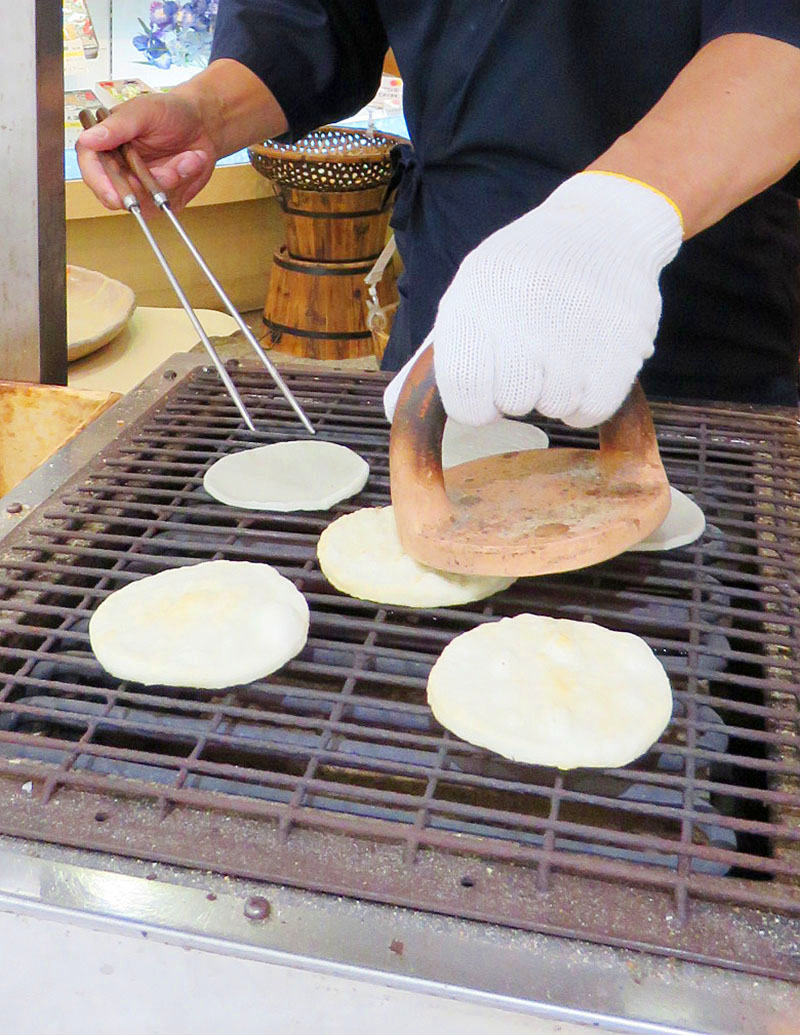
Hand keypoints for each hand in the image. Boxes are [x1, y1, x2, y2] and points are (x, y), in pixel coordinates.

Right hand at [76, 90, 217, 212]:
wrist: (202, 122)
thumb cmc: (169, 111)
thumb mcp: (142, 111)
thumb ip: (117, 127)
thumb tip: (88, 139)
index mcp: (105, 145)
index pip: (91, 168)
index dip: (100, 184)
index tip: (114, 195)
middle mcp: (119, 169)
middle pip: (117, 195)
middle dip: (146, 187)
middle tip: (171, 173)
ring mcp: (140, 187)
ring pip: (146, 203)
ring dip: (171, 181)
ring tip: (187, 158)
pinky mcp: (160, 198)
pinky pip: (167, 204)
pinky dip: (183, 183)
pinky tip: (190, 163)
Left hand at [384, 172, 682, 427]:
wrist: (605, 227)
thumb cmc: (521, 274)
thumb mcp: (469, 296)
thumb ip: (432, 359)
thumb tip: (394, 410)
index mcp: (475, 303)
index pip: (464, 389)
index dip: (473, 403)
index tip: (486, 390)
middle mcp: (523, 317)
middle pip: (512, 403)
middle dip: (516, 395)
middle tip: (529, 364)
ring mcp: (577, 335)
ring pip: (555, 407)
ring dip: (556, 394)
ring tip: (562, 352)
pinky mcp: (621, 351)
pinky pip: (592, 409)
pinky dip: (588, 399)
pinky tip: (587, 363)